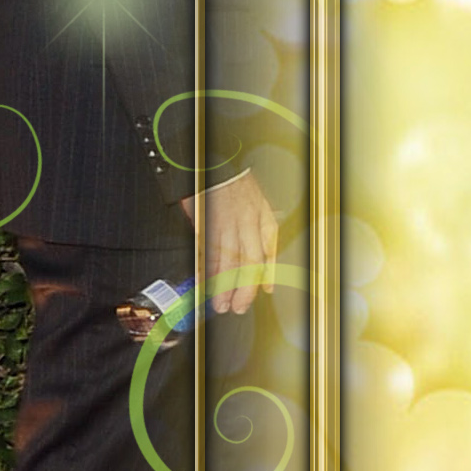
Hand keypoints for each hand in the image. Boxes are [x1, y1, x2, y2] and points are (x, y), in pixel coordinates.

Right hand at [184, 168, 276, 313]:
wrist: (213, 163)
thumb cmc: (234, 183)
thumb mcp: (258, 204)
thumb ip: (263, 237)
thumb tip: (268, 270)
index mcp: (261, 216)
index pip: (267, 253)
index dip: (266, 276)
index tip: (264, 292)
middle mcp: (245, 222)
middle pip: (248, 262)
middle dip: (244, 289)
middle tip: (238, 307)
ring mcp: (224, 222)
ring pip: (226, 261)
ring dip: (223, 286)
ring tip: (220, 303)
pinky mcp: (204, 223)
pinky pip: (205, 253)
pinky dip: (204, 271)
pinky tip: (203, 284)